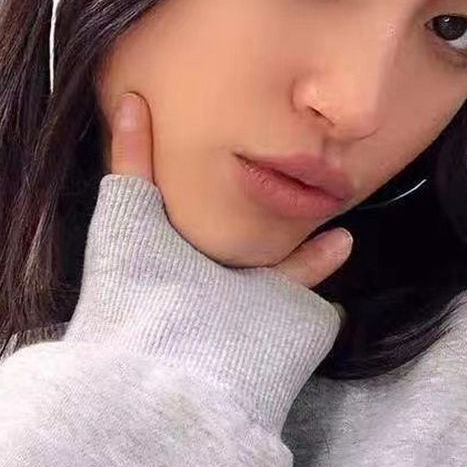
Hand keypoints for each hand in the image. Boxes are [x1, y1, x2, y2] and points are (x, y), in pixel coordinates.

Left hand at [109, 91, 352, 315]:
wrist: (175, 366)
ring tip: (321, 184)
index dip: (204, 172)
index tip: (218, 133)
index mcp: (168, 250)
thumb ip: (132, 159)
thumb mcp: (125, 213)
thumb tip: (128, 100)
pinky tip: (340, 236)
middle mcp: (207, 272)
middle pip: (236, 225)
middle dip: (258, 194)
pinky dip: (322, 257)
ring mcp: (246, 295)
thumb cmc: (136, 286)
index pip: (190, 204)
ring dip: (296, 223)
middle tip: (280, 154)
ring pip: (275, 252)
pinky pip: (303, 279)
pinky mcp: (280, 313)